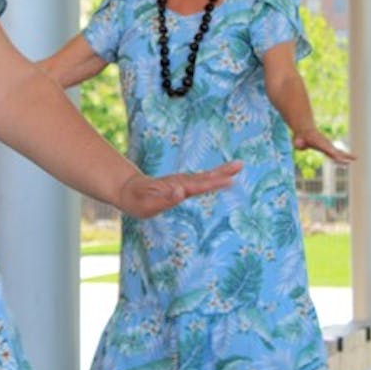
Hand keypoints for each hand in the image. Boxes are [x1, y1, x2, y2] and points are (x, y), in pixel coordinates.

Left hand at [116, 161, 241, 218]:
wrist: (129, 191)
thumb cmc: (138, 200)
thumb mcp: (147, 204)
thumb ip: (164, 199)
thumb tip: (180, 191)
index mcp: (176, 188)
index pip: (198, 186)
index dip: (213, 183)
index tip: (228, 180)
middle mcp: (182, 183)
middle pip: (206, 177)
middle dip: (223, 172)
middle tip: (240, 165)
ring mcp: (183, 183)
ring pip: (205, 177)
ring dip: (222, 172)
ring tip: (238, 166)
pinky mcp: (183, 186)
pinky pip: (202, 181)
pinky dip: (215, 177)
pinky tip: (224, 176)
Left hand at [293, 129, 355, 163]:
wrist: (304, 129)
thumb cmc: (300, 136)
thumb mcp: (296, 139)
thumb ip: (297, 143)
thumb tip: (298, 144)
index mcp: (319, 143)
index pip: (327, 150)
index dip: (333, 154)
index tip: (339, 158)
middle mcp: (325, 144)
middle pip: (336, 151)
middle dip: (344, 156)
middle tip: (353, 159)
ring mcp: (328, 146)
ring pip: (339, 151)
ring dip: (347, 155)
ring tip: (357, 157)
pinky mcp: (328, 147)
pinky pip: (337, 152)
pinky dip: (344, 155)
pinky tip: (351, 158)